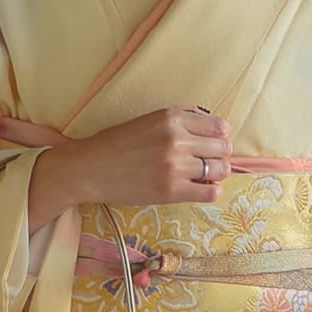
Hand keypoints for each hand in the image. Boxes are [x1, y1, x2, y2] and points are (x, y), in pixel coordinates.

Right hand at [26, 107, 232, 225]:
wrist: (87, 169)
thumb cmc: (114, 145)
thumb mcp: (147, 122)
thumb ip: (177, 124)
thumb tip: (212, 133)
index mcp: (170, 118)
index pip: (219, 127)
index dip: (220, 137)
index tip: (213, 144)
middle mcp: (176, 140)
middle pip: (224, 148)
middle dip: (220, 155)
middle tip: (208, 162)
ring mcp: (175, 166)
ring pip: (221, 170)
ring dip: (217, 174)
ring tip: (204, 176)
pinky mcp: (171, 191)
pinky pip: (211, 193)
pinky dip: (210, 192)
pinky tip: (198, 189)